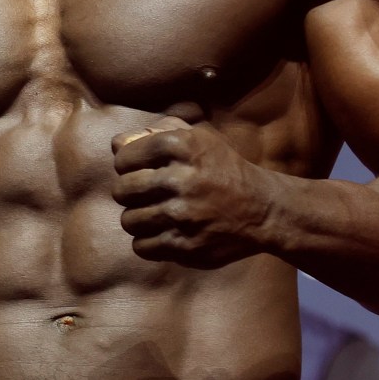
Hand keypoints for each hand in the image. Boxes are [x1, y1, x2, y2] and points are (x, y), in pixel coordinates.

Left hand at [111, 110, 274, 266]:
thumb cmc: (222, 169)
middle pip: (121, 190)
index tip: (143, 170)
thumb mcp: (198, 139)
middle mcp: (182, 179)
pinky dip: (149, 242)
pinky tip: (165, 232)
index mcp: (182, 146)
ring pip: (129, 220)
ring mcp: (184, 215)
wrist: (262, 209)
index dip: (128, 165)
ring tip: (157, 214)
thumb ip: (155, 133)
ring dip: (139, 219)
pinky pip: (141, 246)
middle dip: (130, 193)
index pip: (123, 158)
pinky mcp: (186, 245)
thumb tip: (116, 145)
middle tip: (147, 195)